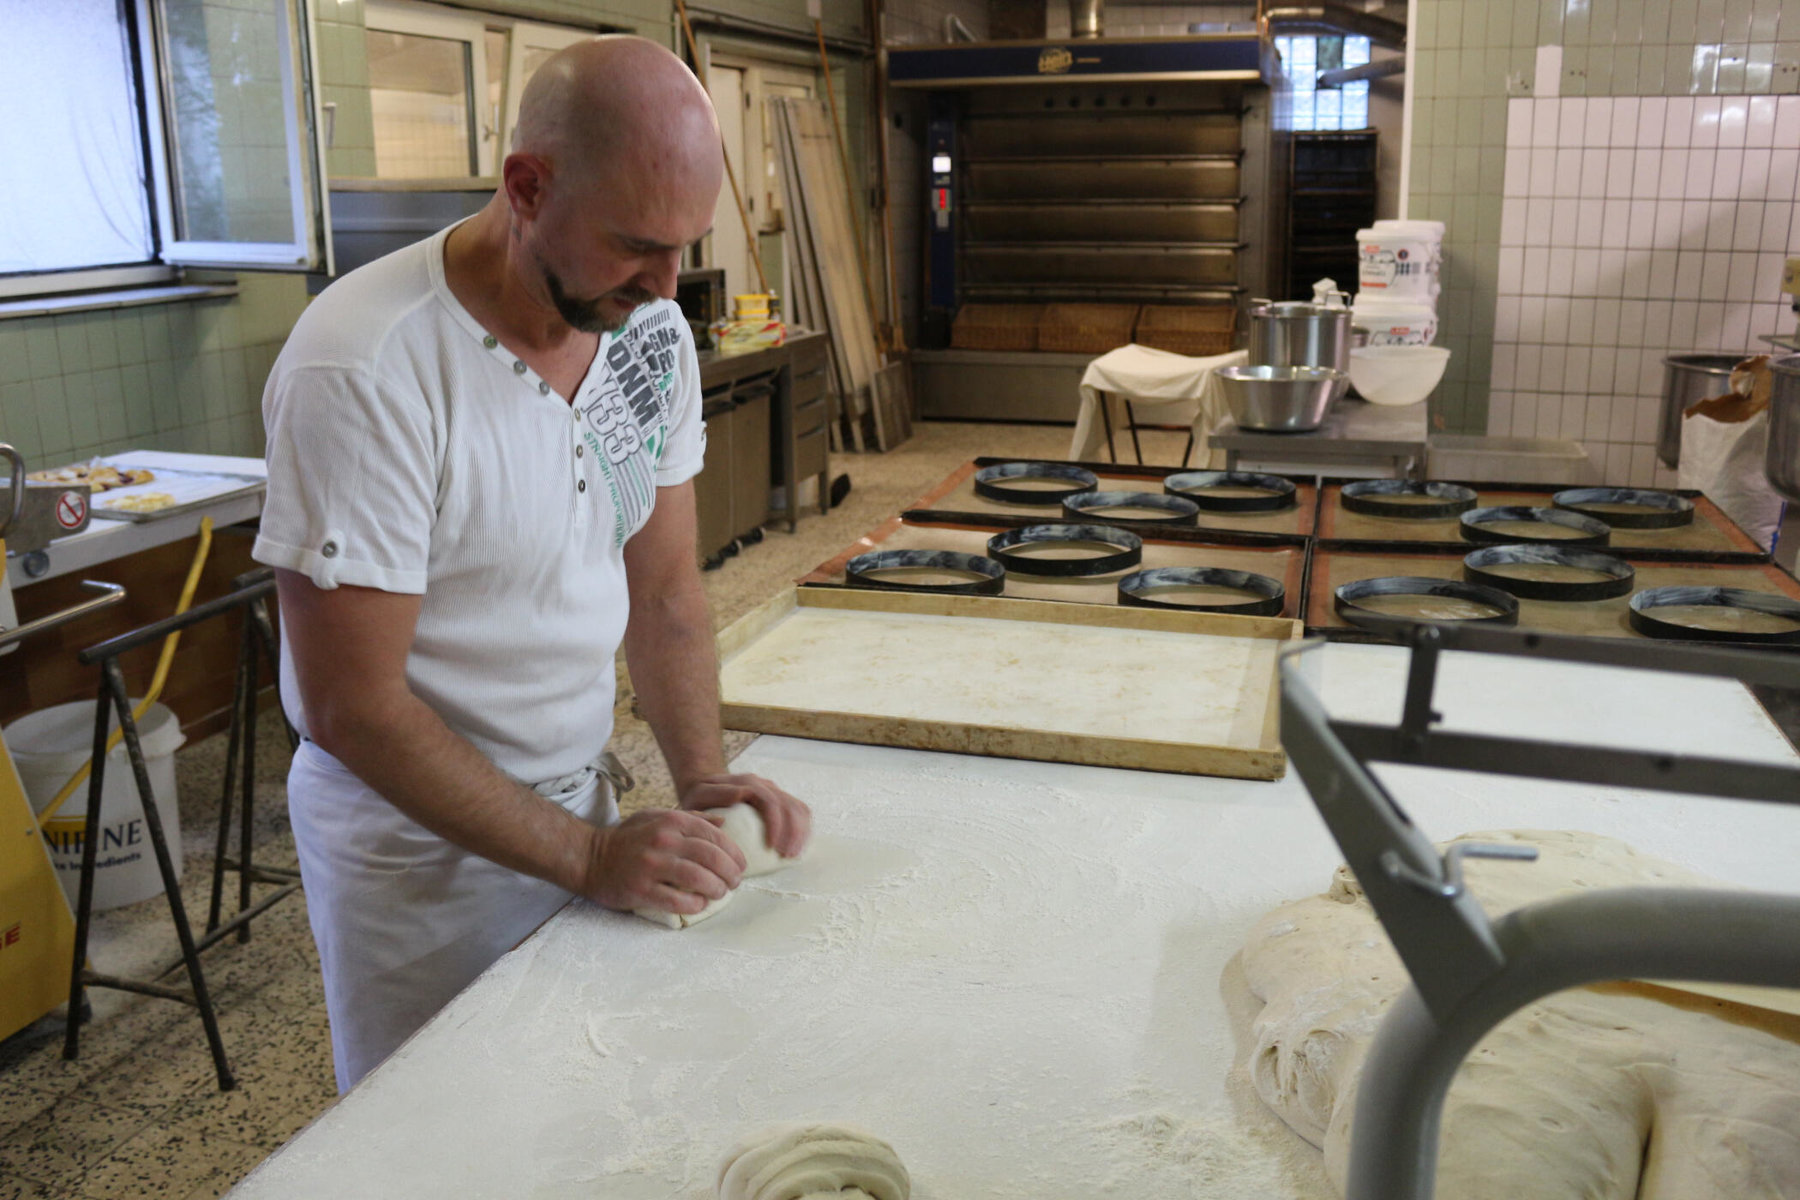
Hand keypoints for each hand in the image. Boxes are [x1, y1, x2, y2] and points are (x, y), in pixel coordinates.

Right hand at [582, 809, 745, 914]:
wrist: (588, 857)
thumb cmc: (627, 839)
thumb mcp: (657, 818)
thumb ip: (691, 818)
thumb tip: (724, 823)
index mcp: (670, 821)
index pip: (714, 835)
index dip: (733, 852)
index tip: (740, 865)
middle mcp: (663, 840)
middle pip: (711, 857)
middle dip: (730, 872)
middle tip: (735, 882)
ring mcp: (651, 865)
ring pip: (698, 878)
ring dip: (716, 889)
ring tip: (720, 893)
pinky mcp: (641, 889)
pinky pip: (677, 900)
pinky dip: (694, 904)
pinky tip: (699, 904)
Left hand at [679, 773, 810, 858]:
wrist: (707, 789)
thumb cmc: (700, 799)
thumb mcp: (699, 796)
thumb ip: (716, 794)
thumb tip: (740, 796)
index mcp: (748, 783)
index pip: (770, 801)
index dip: (776, 825)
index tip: (772, 848)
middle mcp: (765, 785)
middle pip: (788, 805)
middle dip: (792, 832)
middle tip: (787, 855)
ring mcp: (774, 791)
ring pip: (798, 807)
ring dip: (800, 832)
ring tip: (793, 855)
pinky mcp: (779, 800)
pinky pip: (799, 811)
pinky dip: (803, 829)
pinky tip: (797, 847)